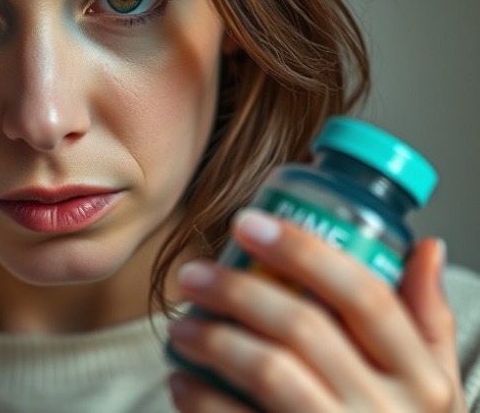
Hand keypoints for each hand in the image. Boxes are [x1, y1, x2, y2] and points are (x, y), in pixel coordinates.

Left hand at [167, 209, 465, 411]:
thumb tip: (424, 247)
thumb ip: (426, 323)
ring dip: (213, 339)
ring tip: (181, 325)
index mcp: (422, 379)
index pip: (365, 295)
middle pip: (305, 327)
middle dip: (238, 290)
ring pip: (269, 371)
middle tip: (193, 274)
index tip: (249, 223)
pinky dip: (201, 398)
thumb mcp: (435, 389)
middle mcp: (386, 411)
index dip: (304, 250)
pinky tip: (181, 380)